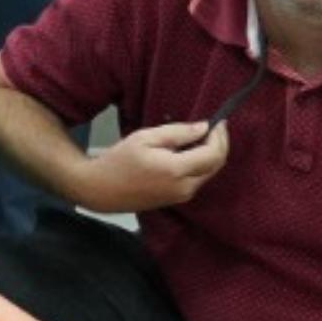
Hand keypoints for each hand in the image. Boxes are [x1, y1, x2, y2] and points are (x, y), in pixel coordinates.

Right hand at [84, 116, 228, 211]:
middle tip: (215, 127)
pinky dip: (201, 165)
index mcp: (176, 170)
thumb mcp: (145, 138)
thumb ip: (177, 133)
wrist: (101, 190)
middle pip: (216, 165)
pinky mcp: (177, 200)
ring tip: (202, 137)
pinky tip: (191, 152)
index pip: (213, 154)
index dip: (220, 136)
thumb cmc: (119, 160)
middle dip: (220, 145)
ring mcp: (182, 196)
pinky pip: (198, 180)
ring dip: (211, 155)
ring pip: (209, 173)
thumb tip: (203, 128)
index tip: (218, 121)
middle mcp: (185, 187)